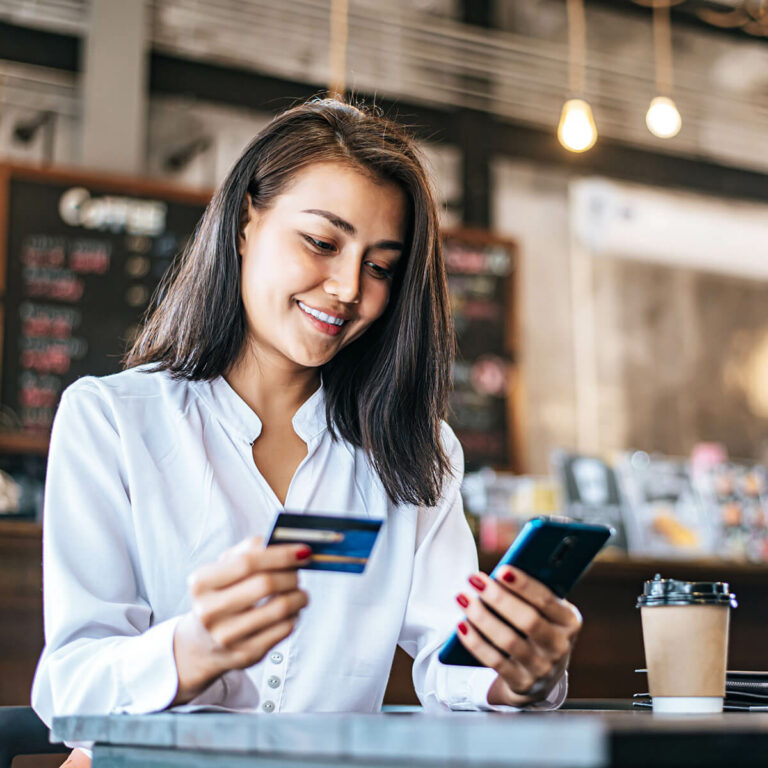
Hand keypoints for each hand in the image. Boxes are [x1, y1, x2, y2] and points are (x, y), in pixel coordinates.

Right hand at [171, 536, 310, 704]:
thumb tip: (286, 544)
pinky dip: (295, 615)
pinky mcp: (246, 654)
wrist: (202, 642)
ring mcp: (226, 636)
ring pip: (280, 608)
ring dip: (299, 596)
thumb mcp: (224, 568)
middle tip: (299, 572)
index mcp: (201, 583)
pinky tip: (291, 611)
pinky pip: (284, 629)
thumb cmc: (221, 594)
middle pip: (265, 584)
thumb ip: (251, 549)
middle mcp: (209, 611)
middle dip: (291, 575)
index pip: (247, 562)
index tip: (303, 550)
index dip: (280, 554)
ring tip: (299, 592)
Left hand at [454, 566, 581, 706]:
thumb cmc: (537, 628)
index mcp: (569, 621)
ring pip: (508, 640)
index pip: (546, 600)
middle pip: (528, 620)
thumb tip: (499, 573)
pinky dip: (476, 642)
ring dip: (482, 617)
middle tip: (474, 579)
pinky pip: (495, 661)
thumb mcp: (544, 611)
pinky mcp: (522, 683)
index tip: (501, 570)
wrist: (542, 675)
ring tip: (462, 598)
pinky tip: (461, 625)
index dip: (523, 585)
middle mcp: (560, 646)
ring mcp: (542, 668)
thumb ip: (530, 593)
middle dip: (498, 597)